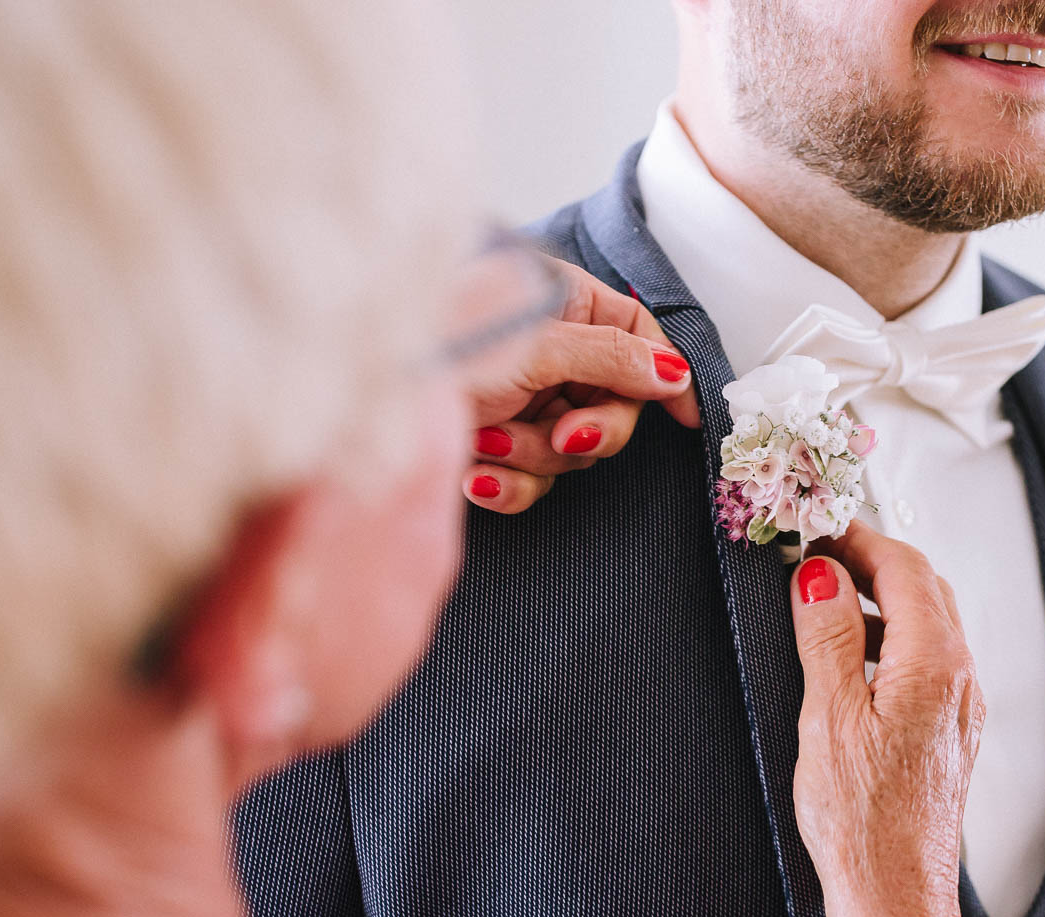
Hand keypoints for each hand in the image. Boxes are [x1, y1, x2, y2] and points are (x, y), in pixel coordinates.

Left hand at [458, 260, 698, 513]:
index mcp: (562, 304)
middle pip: (614, 404)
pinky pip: (530, 482)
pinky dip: (507, 485)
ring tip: (486, 439)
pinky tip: (474, 477)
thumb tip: (673, 372)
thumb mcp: (535, 343)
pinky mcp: (493, 447)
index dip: (665, 375)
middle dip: (589, 430)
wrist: (355, 395)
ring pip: (570, 452)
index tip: (689, 419)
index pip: (637, 335)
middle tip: (565, 438)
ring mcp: (521, 401)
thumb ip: (610, 356)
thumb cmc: (441, 341)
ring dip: (532, 456)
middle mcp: (546, 351)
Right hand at [787, 523, 997, 916]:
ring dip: (878, 601)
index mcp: (935, 664)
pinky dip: (885, 642)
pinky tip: (845, 663)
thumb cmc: (865, 825)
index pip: (903, 568)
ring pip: (926, 626)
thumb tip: (819, 576)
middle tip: (817, 550)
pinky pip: (923, 665)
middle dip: (871, 561)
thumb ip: (825, 636)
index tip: (816, 524)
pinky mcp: (946, 738)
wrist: (897, 903)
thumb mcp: (828, 716)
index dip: (858, 537)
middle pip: (924, 589)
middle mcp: (960, 681)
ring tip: (820, 601)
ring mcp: (959, 710)